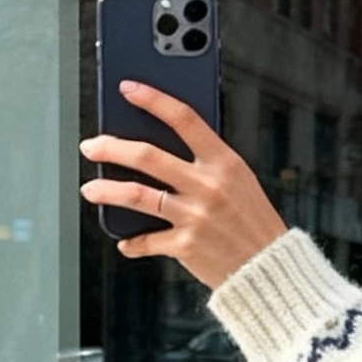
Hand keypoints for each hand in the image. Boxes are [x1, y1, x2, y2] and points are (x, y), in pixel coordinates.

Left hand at [81, 82, 286, 289]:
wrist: (271, 272)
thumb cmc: (255, 225)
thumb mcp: (240, 182)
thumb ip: (207, 163)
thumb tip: (165, 147)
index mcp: (224, 163)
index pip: (183, 118)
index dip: (152, 99)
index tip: (128, 89)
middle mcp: (207, 186)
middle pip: (147, 156)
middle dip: (111, 148)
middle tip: (92, 146)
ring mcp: (194, 216)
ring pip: (138, 195)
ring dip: (107, 191)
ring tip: (90, 189)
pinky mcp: (186, 246)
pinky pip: (149, 240)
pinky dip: (133, 243)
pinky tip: (125, 241)